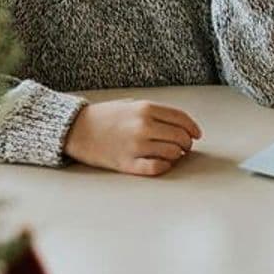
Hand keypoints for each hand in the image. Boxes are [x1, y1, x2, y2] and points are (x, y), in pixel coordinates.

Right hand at [63, 99, 202, 176]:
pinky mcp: (127, 164)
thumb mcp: (132, 104)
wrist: (77, 129)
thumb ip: (155, 113)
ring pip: (171, 153)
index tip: (196, 134)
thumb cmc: (106, 116)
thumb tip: (180, 126)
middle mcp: (143, 126)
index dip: (193, 128)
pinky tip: (163, 164)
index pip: (181, 118)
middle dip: (186, 143)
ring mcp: (135, 146)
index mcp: (145, 108)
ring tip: (173, 154)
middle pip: (180, 137)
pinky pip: (156, 168)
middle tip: (185, 146)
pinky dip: (164, 167)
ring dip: (176, 155)